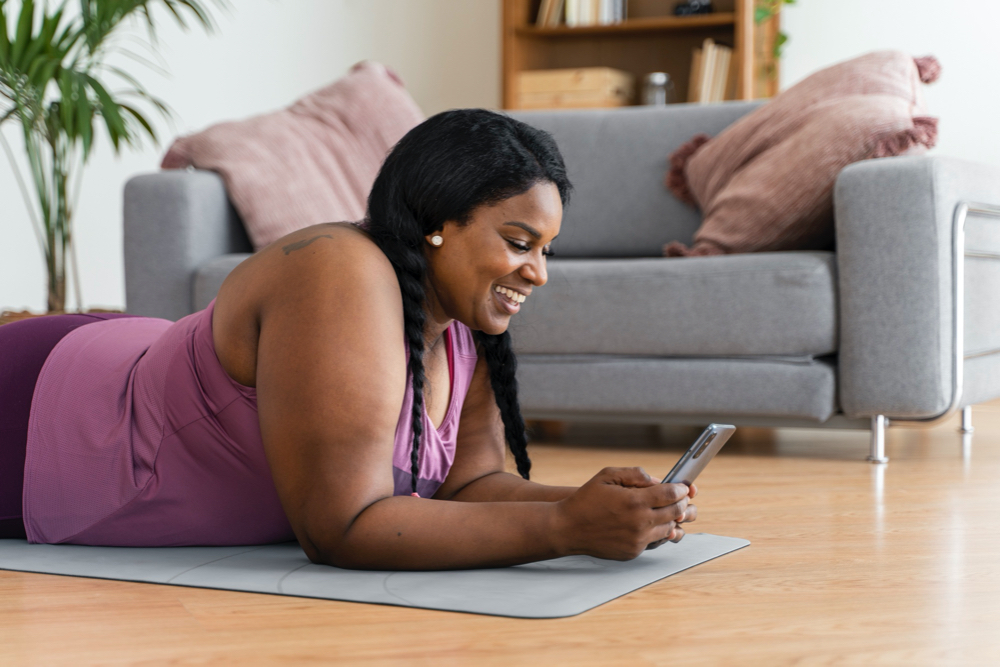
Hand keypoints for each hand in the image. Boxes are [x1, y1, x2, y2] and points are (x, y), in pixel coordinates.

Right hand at [552, 467, 694, 560]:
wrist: (567, 528)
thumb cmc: (586, 500)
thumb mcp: (607, 476)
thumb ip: (634, 474)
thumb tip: (656, 481)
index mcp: (634, 501)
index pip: (671, 495)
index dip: (681, 489)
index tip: (684, 487)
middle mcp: (639, 522)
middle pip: (675, 512)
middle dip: (682, 503)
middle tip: (683, 498)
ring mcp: (637, 540)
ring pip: (669, 530)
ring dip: (672, 519)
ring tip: (671, 511)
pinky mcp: (633, 552)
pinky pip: (654, 542)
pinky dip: (658, 532)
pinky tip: (654, 523)